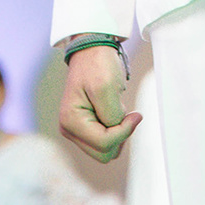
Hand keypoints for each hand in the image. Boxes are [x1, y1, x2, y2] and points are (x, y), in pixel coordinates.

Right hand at [55, 43, 140, 162]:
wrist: (92, 50)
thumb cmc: (97, 64)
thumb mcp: (107, 87)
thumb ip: (113, 116)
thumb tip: (123, 132)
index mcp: (70, 122)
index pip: (105, 144)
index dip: (124, 131)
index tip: (135, 114)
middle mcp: (69, 130)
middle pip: (104, 153)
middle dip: (119, 134)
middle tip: (122, 112)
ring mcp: (76, 130)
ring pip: (105, 150)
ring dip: (117, 132)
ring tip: (114, 108)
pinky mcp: (84, 128)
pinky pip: (105, 141)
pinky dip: (114, 129)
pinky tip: (111, 111)